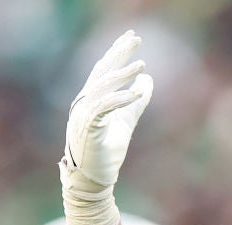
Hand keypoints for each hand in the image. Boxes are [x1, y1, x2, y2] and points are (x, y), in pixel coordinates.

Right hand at [60, 30, 152, 224]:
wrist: (93, 180)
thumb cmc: (106, 153)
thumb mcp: (125, 121)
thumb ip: (135, 101)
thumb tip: (148, 80)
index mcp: (90, 98)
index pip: (103, 69)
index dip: (117, 52)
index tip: (131, 37)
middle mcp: (83, 102)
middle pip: (101, 71)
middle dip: (118, 53)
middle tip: (135, 39)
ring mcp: (83, 115)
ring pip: (102, 87)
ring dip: (122, 74)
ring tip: (141, 65)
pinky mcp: (88, 129)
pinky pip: (103, 108)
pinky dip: (120, 99)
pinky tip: (136, 93)